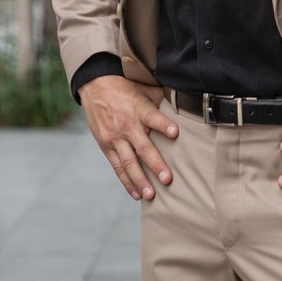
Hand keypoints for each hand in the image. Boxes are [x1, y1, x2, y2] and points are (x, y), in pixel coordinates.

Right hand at [79, 75, 177, 200]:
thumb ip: (162, 100)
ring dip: (140, 180)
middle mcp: (127, 125)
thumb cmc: (125, 88)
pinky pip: (117, 167)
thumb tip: (186, 104)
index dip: (163, 124)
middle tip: (167, 179)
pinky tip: (136, 194)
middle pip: (142, 147)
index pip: (152, 117)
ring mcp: (115, 138)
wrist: (95, 86)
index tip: (175, 132)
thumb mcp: (144, 89)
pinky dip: (126, 181)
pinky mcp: (106, 146)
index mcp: (139, 109)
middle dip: (155, 164)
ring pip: (128, 162)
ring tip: (151, 195)